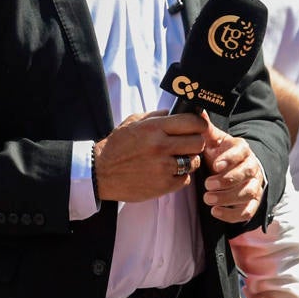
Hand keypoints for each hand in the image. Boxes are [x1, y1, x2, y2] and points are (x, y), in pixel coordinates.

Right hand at [92, 110, 224, 203]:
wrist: (100, 173)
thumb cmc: (116, 147)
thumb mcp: (131, 123)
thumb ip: (155, 117)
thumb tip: (176, 112)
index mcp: (153, 128)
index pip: (192, 122)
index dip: (198, 125)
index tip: (196, 128)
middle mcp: (160, 146)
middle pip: (198, 142)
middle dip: (194, 143)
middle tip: (185, 145)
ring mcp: (163, 167)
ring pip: (194, 162)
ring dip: (187, 160)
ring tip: (174, 160)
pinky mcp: (164, 185)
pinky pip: (185, 178)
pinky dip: (178, 176)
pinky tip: (166, 172)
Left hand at [200, 128, 267, 222]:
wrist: (233, 168)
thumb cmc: (220, 153)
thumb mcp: (213, 140)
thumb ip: (205, 129)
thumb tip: (197, 110)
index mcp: (242, 150)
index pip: (241, 152)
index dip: (230, 159)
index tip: (215, 164)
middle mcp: (252, 167)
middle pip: (246, 174)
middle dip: (227, 181)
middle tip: (207, 185)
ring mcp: (254, 185)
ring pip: (248, 193)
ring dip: (228, 198)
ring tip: (208, 199)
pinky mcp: (252, 202)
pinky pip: (248, 211)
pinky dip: (233, 214)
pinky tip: (215, 212)